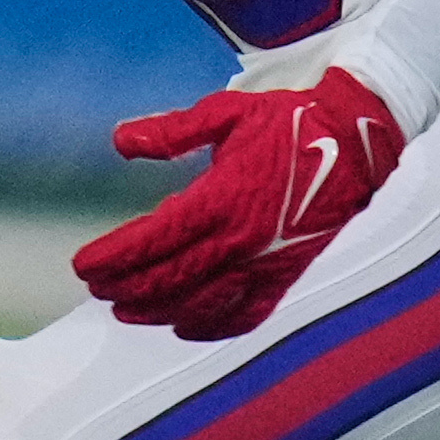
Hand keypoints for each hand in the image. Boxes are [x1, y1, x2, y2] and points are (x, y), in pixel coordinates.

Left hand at [81, 66, 406, 340]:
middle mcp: (244, 239)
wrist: (356, 143)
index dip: (115, 257)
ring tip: (125, 310)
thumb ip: (172, 131)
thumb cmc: (290, 122)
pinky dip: (212, 327)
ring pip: (202, 304)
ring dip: (158, 312)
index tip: (83, 265)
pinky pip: (246, 315)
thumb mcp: (227, 112)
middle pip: (171, 278)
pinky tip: (185, 327)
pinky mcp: (287, 275)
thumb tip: (120, 140)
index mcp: (224, 198)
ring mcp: (268, 263)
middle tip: (95, 288)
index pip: (155, 239)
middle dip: (127, 287)